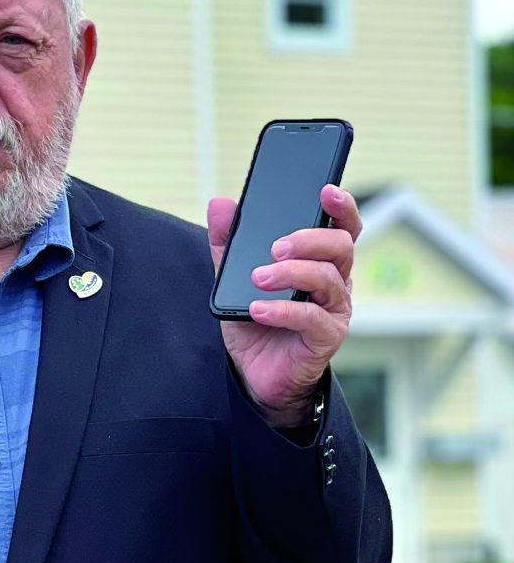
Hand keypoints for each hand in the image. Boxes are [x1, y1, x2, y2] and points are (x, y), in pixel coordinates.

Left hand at [206, 184, 359, 426]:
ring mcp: (335, 310)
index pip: (343, 227)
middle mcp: (335, 282)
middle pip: (341, 246)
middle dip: (310, 239)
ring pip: (328, 278)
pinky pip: (312, 318)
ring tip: (258, 278)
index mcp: (320, 261)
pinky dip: (283, 310)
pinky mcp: (327, 338)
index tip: (325, 190)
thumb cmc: (254, 320)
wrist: (253, 372)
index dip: (341, 206)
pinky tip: (258, 309)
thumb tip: (219, 203)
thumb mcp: (234, 278)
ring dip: (291, 273)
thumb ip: (227, 243)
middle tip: (276, 247)